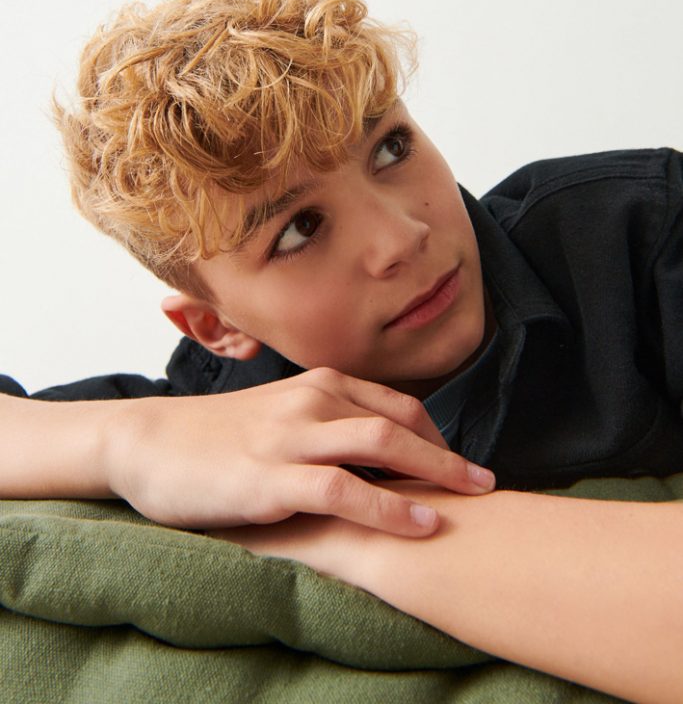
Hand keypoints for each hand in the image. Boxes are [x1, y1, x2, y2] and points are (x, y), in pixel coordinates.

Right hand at [105, 367, 494, 534]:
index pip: (395, 404)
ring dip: (434, 472)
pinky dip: (389, 506)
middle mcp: (310, 401)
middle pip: (398, 421)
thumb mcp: (278, 417)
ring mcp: (290, 437)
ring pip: (378, 444)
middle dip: (449, 453)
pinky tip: (420, 524)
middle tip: (487, 482)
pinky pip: (342, 490)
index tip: (459, 463)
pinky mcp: (270, 478)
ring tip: (473, 499)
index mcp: (316, 384)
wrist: (149, 443)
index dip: (435, 434)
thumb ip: (325, 425)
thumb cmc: (216, 436)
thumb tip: (376, 454)